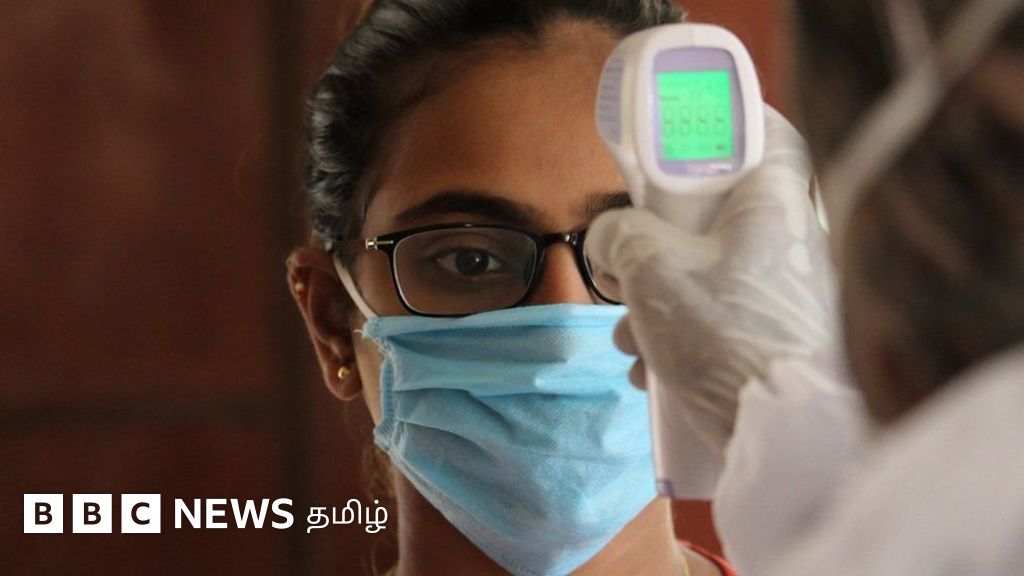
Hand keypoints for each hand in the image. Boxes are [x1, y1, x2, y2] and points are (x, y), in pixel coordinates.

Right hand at [586, 108, 838, 457]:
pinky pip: (718, 318)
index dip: (721, 124)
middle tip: (626, 260)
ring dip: (655, 299)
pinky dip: (679, 336)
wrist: (777, 435)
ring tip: (626, 338)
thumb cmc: (722, 333)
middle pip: (717, 211)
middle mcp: (789, 240)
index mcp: (774, 202)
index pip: (764, 132)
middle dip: (657, 239)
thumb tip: (610, 239)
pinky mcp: (775, 339)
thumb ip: (619, 234)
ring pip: (708, 272)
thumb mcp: (652, 268)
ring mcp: (786, 293)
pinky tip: (649, 372)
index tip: (678, 138)